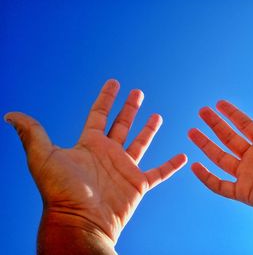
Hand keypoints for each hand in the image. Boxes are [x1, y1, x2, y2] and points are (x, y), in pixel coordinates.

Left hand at [5, 79, 186, 248]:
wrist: (80, 222)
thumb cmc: (61, 192)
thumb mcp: (44, 158)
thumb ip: (33, 134)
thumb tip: (11, 114)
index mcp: (90, 144)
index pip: (99, 114)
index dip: (106, 98)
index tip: (114, 82)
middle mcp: (108, 153)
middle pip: (122, 125)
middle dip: (130, 108)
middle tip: (138, 92)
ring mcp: (124, 168)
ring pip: (140, 143)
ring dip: (149, 129)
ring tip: (158, 115)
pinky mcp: (138, 184)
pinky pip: (159, 173)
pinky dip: (171, 166)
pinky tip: (182, 157)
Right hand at [189, 95, 252, 238]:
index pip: (244, 126)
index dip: (232, 114)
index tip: (219, 103)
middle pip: (228, 138)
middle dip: (214, 125)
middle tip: (201, 112)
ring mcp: (248, 175)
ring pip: (220, 158)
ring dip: (205, 145)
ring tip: (191, 132)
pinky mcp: (245, 192)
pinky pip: (220, 185)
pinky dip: (206, 178)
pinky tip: (195, 166)